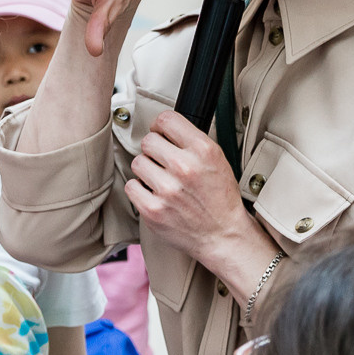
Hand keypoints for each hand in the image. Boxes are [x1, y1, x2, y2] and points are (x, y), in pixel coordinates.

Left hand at [126, 112, 257, 268]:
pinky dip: (140, 190)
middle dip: (154, 150)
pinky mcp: (153, 210)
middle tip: (164, 163)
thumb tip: (163, 127)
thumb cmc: (219, 198)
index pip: (166, 119)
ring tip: (162, 181)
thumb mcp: (217, 160)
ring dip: (147, 170)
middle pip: (148, 141)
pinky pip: (131, 186)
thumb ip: (191, 140)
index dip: (160, 126)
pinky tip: (155, 195)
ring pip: (138, 162)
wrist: (222, 235)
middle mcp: (185, 167)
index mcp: (203, 150)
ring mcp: (167, 190)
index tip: (161, 134)